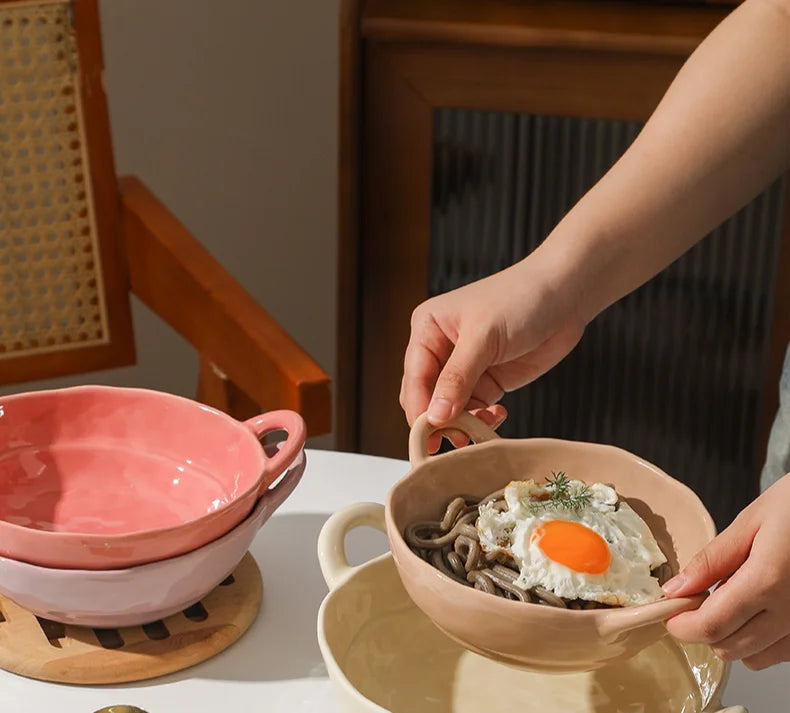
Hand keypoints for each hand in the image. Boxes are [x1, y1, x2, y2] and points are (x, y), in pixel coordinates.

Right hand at [399, 258, 584, 451]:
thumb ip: (458, 377)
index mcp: (427, 329)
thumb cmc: (521, 297)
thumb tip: (435, 415)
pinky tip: (498, 416)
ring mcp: (465, 369)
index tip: (430, 434)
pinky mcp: (488, 382)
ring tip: (482, 426)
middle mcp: (441, 350)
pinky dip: (482, 420)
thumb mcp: (484, 336)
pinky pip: (474, 411)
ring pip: (449, 410)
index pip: (414, 377)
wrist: (565, 295)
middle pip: (425, 397)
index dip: (419, 408)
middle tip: (456, 438)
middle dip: (439, 420)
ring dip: (463, 423)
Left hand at [663, 473, 789, 669]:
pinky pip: (780, 653)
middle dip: (702, 628)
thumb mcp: (750, 522)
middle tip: (696, 598)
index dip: (681, 625)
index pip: (711, 626)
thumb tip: (676, 589)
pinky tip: (756, 608)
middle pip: (729, 647)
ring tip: (730, 598)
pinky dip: (760, 640)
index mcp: (767, 581)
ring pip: (754, 657)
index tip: (669, 611)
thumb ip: (711, 559)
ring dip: (732, 636)